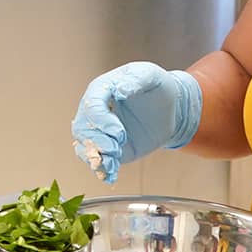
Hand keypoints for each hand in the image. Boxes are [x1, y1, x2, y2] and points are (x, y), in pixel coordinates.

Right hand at [70, 61, 201, 184]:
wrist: (169, 108)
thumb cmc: (157, 87)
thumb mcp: (151, 76)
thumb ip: (136, 79)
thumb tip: (120, 89)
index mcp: (102, 89)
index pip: (91, 105)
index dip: (101, 121)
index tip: (119, 132)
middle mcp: (96, 111)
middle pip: (82, 128)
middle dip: (97, 141)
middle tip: (116, 148)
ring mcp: (101, 131)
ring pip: (85, 146)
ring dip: (96, 158)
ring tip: (112, 164)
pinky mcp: (110, 148)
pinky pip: (98, 161)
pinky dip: (103, 170)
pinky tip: (111, 176)